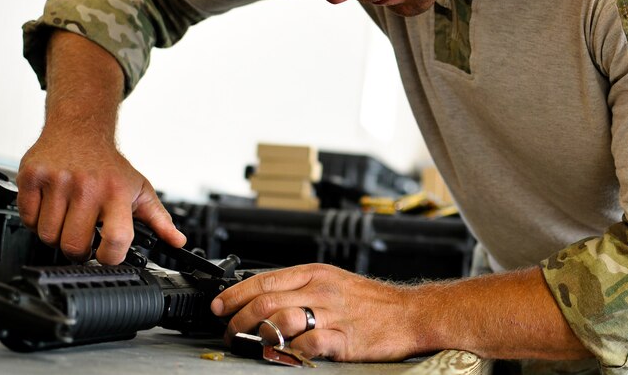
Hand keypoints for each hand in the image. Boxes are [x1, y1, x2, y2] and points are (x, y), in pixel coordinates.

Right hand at [16, 130, 185, 264]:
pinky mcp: (33, 177)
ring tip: (68, 217)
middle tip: (83, 236)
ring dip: (55, 234)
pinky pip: (28, 219)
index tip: (107, 256)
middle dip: (78, 249)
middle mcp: (87, 186)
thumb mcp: (140, 190)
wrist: (81, 129)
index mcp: (117, 193)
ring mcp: (58, 181)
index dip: (110, 257)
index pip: (115, 239)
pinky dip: (36, 220)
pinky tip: (51, 206)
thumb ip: (159, 219)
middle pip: (73, 245)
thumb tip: (177, 241)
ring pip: (48, 236)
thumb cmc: (110, 165)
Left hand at [211, 264, 421, 361]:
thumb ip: (300, 287)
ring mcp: (331, 315)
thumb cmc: (370, 301)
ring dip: (258, 336)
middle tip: (229, 332)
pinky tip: (284, 354)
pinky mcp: (343, 340)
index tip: (218, 306)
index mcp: (315, 274)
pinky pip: (307, 344)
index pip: (263, 280)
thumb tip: (262, 296)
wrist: (409, 313)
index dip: (234, 294)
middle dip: (237, 319)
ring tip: (251, 345)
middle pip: (265, 302)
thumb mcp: (332, 281)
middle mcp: (320, 291)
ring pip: (280, 321)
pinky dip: (290, 351)